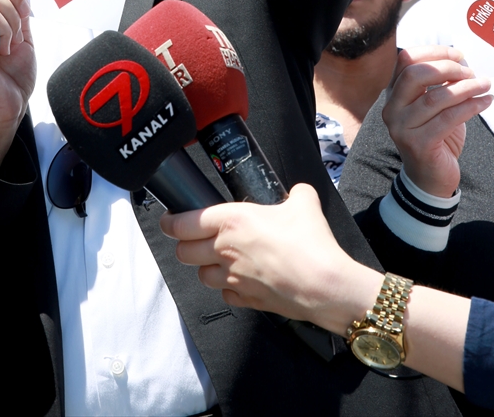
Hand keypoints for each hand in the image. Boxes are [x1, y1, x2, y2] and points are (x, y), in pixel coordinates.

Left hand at [161, 184, 379, 332]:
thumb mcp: (304, 202)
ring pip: (201, 275)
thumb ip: (295, 193)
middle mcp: (225, 250)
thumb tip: (298, 193)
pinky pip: (225, 294)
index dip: (169, 221)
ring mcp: (233, 278)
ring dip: (205, 267)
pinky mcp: (246, 300)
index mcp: (231, 221)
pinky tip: (241, 280)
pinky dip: (228, 288)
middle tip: (194, 238)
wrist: (325, 285)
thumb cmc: (311, 242)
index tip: (168, 219)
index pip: (182, 223)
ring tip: (218, 259)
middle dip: (184, 245)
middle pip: (184, 252)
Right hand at [382, 46, 491, 196]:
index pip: (406, 60)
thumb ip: (438, 85)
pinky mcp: (419, 144)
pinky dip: (470, 107)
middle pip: (415, 75)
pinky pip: (448, 119)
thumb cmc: (435, 137)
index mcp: (394, 94)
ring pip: (435, 97)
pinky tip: (484, 102)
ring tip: (485, 85)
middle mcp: (392, 108)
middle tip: (471, 71)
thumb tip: (461, 62)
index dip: (433, 52)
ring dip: (465, 88)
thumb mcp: (433, 107)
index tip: (458, 53)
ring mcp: (402, 128)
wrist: (429, 179)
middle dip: (447, 68)